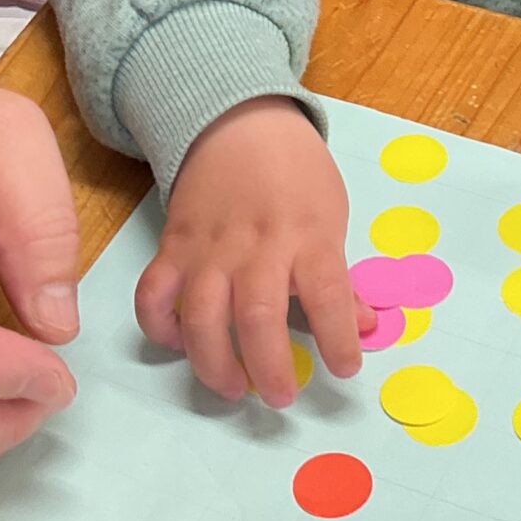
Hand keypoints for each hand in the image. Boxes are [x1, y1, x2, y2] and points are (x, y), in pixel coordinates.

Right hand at [137, 98, 367, 405]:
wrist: (239, 124)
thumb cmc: (295, 175)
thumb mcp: (332, 217)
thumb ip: (342, 277)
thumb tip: (366, 327)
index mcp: (308, 236)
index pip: (328, 294)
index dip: (338, 338)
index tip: (345, 370)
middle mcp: (258, 245)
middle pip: (258, 315)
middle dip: (268, 366)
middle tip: (280, 397)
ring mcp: (210, 247)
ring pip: (201, 314)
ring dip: (213, 361)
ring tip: (232, 388)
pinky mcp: (173, 246)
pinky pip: (154, 293)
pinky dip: (159, 325)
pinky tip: (178, 342)